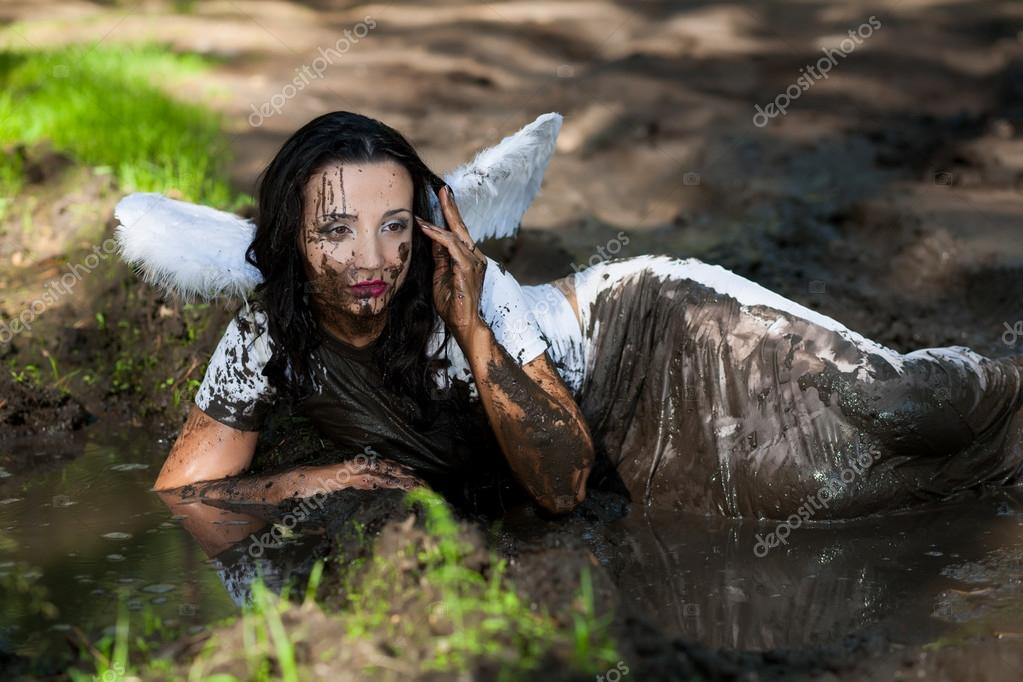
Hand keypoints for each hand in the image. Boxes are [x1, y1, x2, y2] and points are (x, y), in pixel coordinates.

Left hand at [415, 185, 487, 344]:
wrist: (463, 324)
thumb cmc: (452, 304)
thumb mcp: (441, 275)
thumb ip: (439, 256)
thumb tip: (432, 238)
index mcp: (470, 258)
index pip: (459, 232)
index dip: (450, 215)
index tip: (442, 198)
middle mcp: (475, 257)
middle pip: (461, 227)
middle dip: (450, 208)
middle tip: (442, 190)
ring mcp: (474, 263)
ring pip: (456, 235)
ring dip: (438, 222)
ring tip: (423, 213)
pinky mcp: (468, 270)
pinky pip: (452, 247)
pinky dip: (438, 237)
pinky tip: (426, 229)